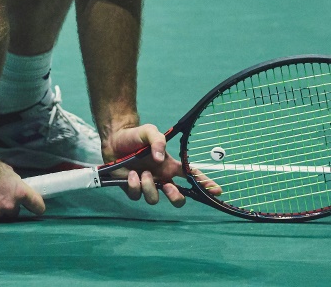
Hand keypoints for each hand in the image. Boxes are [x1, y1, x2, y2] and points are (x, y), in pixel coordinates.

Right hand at [0, 155, 45, 221]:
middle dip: (9, 207)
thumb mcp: (8, 172)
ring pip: (0, 217)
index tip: (36, 208)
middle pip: (15, 213)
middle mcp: (9, 206)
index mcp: (19, 192)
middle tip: (0, 197)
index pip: (38, 206)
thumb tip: (17, 192)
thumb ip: (15, 186)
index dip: (37, 207)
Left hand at [103, 124, 222, 206]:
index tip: (216, 190)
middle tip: (169, 187)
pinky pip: (136, 196)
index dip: (205, 184)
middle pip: (177, 198)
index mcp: (169, 166)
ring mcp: (147, 184)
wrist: (114, 138)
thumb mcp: (150, 132)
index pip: (191, 177)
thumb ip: (158, 141)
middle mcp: (161, 178)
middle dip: (176, 198)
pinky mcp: (132, 188)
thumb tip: (161, 159)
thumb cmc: (135, 136)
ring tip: (141, 172)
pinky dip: (134, 186)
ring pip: (155, 199)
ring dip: (149, 187)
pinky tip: (130, 175)